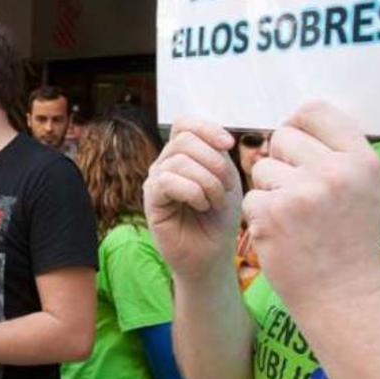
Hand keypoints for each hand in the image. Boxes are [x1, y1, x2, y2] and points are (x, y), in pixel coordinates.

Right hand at [143, 118, 241, 280]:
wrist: (212, 254)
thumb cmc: (220, 219)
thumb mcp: (226, 180)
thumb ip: (217, 155)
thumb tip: (219, 139)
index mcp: (182, 155)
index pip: (184, 124)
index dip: (207, 129)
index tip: (229, 146)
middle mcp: (164, 164)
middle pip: (185, 139)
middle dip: (214, 162)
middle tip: (225, 189)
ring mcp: (155, 181)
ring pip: (179, 160)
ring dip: (207, 182)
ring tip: (214, 203)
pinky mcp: (150, 201)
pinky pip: (167, 181)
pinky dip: (192, 192)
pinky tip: (201, 206)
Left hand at [242, 102, 379, 308]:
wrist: (343, 296)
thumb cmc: (349, 241)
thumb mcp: (363, 188)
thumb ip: (336, 153)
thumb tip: (296, 121)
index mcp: (361, 160)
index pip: (313, 110)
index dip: (296, 126)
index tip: (296, 148)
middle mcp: (334, 171)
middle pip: (281, 137)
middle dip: (280, 161)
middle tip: (296, 193)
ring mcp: (301, 192)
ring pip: (261, 168)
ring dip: (269, 190)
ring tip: (294, 219)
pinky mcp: (272, 212)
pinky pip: (250, 196)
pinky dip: (259, 215)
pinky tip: (282, 235)